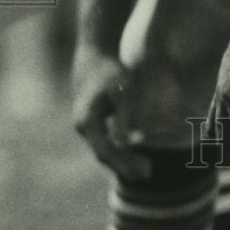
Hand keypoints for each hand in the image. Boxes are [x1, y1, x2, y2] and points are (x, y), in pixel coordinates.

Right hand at [71, 45, 150, 180]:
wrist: (94, 56)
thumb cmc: (111, 72)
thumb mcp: (121, 92)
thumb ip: (123, 118)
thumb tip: (126, 144)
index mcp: (87, 121)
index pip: (105, 151)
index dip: (124, 163)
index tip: (144, 169)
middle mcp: (82, 126)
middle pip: (103, 154)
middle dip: (125, 165)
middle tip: (148, 174)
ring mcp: (84, 125)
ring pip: (103, 148)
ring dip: (122, 160)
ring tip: (144, 167)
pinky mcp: (90, 120)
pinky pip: (104, 140)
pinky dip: (118, 149)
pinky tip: (133, 152)